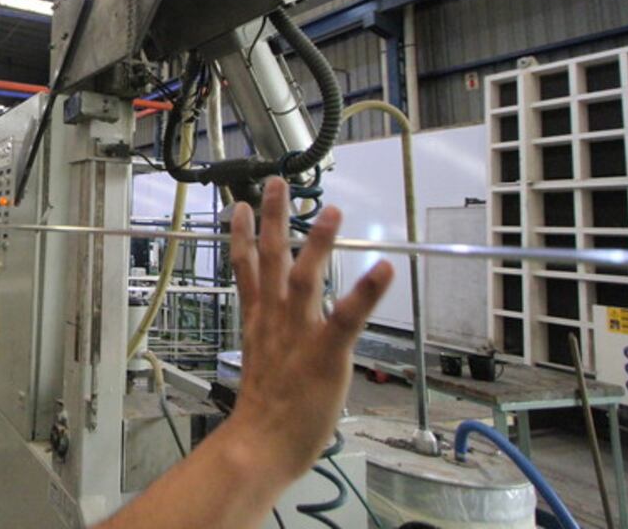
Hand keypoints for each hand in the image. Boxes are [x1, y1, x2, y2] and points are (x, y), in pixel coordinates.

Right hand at [223, 177, 392, 485]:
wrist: (261, 443)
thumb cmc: (264, 413)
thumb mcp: (260, 364)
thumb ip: (270, 340)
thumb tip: (276, 335)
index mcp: (258, 322)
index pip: (245, 269)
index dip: (242, 234)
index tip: (242, 206)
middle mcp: (275, 318)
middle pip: (270, 258)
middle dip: (273, 219)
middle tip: (278, 184)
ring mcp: (299, 332)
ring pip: (305, 276)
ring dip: (319, 242)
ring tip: (332, 211)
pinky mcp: (326, 351)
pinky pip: (348, 316)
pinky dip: (367, 292)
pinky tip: (385, 269)